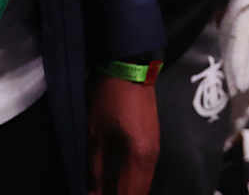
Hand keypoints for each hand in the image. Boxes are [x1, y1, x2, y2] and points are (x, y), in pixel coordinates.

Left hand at [87, 76, 159, 194]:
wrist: (131, 67)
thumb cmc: (111, 97)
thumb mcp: (96, 134)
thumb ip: (96, 169)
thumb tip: (93, 193)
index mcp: (139, 157)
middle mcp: (152, 157)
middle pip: (139, 192)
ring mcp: (155, 149)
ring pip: (142, 183)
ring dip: (127, 191)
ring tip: (107, 192)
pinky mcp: (152, 141)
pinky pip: (143, 172)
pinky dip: (131, 181)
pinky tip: (117, 183)